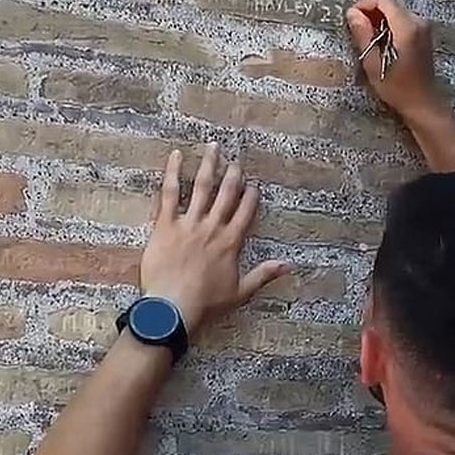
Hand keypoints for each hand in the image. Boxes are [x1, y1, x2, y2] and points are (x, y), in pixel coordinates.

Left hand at [141, 144, 288, 333]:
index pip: (245, 212)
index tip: (253, 185)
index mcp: (230, 243)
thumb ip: (263, 275)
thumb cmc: (206, 303)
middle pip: (226, 194)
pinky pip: (169, 193)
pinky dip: (173, 173)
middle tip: (236, 161)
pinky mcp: (166, 225)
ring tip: (213, 148)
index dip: (251, 197)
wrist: (173, 307)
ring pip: (202, 187)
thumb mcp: (240, 292)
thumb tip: (288, 265)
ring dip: (209, 166)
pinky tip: (176, 156)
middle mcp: (212, 228)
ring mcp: (189, 223)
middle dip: (233, 175)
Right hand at [344, 0, 444, 121]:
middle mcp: (418, 22)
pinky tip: (381, 42)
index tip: (352, 17)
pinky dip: (389, 25)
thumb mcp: (373, 64)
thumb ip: (363, 35)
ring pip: (396, 10)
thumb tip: (352, 13)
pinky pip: (403, 19)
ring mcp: (424, 27)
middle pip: (391, 3)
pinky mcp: (424, 34)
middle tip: (356, 29)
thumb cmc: (397, 88)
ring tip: (367, 37)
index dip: (365, 4)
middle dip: (371, 11)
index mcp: (407, 28)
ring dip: (379, 18)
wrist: (423, 103)